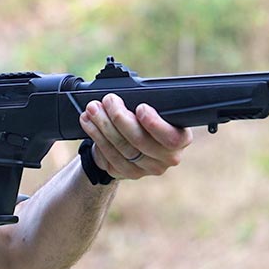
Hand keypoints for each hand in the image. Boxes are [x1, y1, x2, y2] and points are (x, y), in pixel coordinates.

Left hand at [78, 93, 192, 179]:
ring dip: (103, 125)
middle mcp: (167, 158)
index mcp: (180, 139)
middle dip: (120, 118)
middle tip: (108, 100)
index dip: (155, 124)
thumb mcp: (154, 109)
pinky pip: (110, 156)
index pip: (172, 138)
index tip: (140, 107)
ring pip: (122, 148)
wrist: (132, 142)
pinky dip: (96, 136)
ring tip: (93, 109)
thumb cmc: (145, 120)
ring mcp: (147, 169)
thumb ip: (149, 104)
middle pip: (141, 141)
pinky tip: (88, 123)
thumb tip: (128, 95)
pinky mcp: (127, 173)